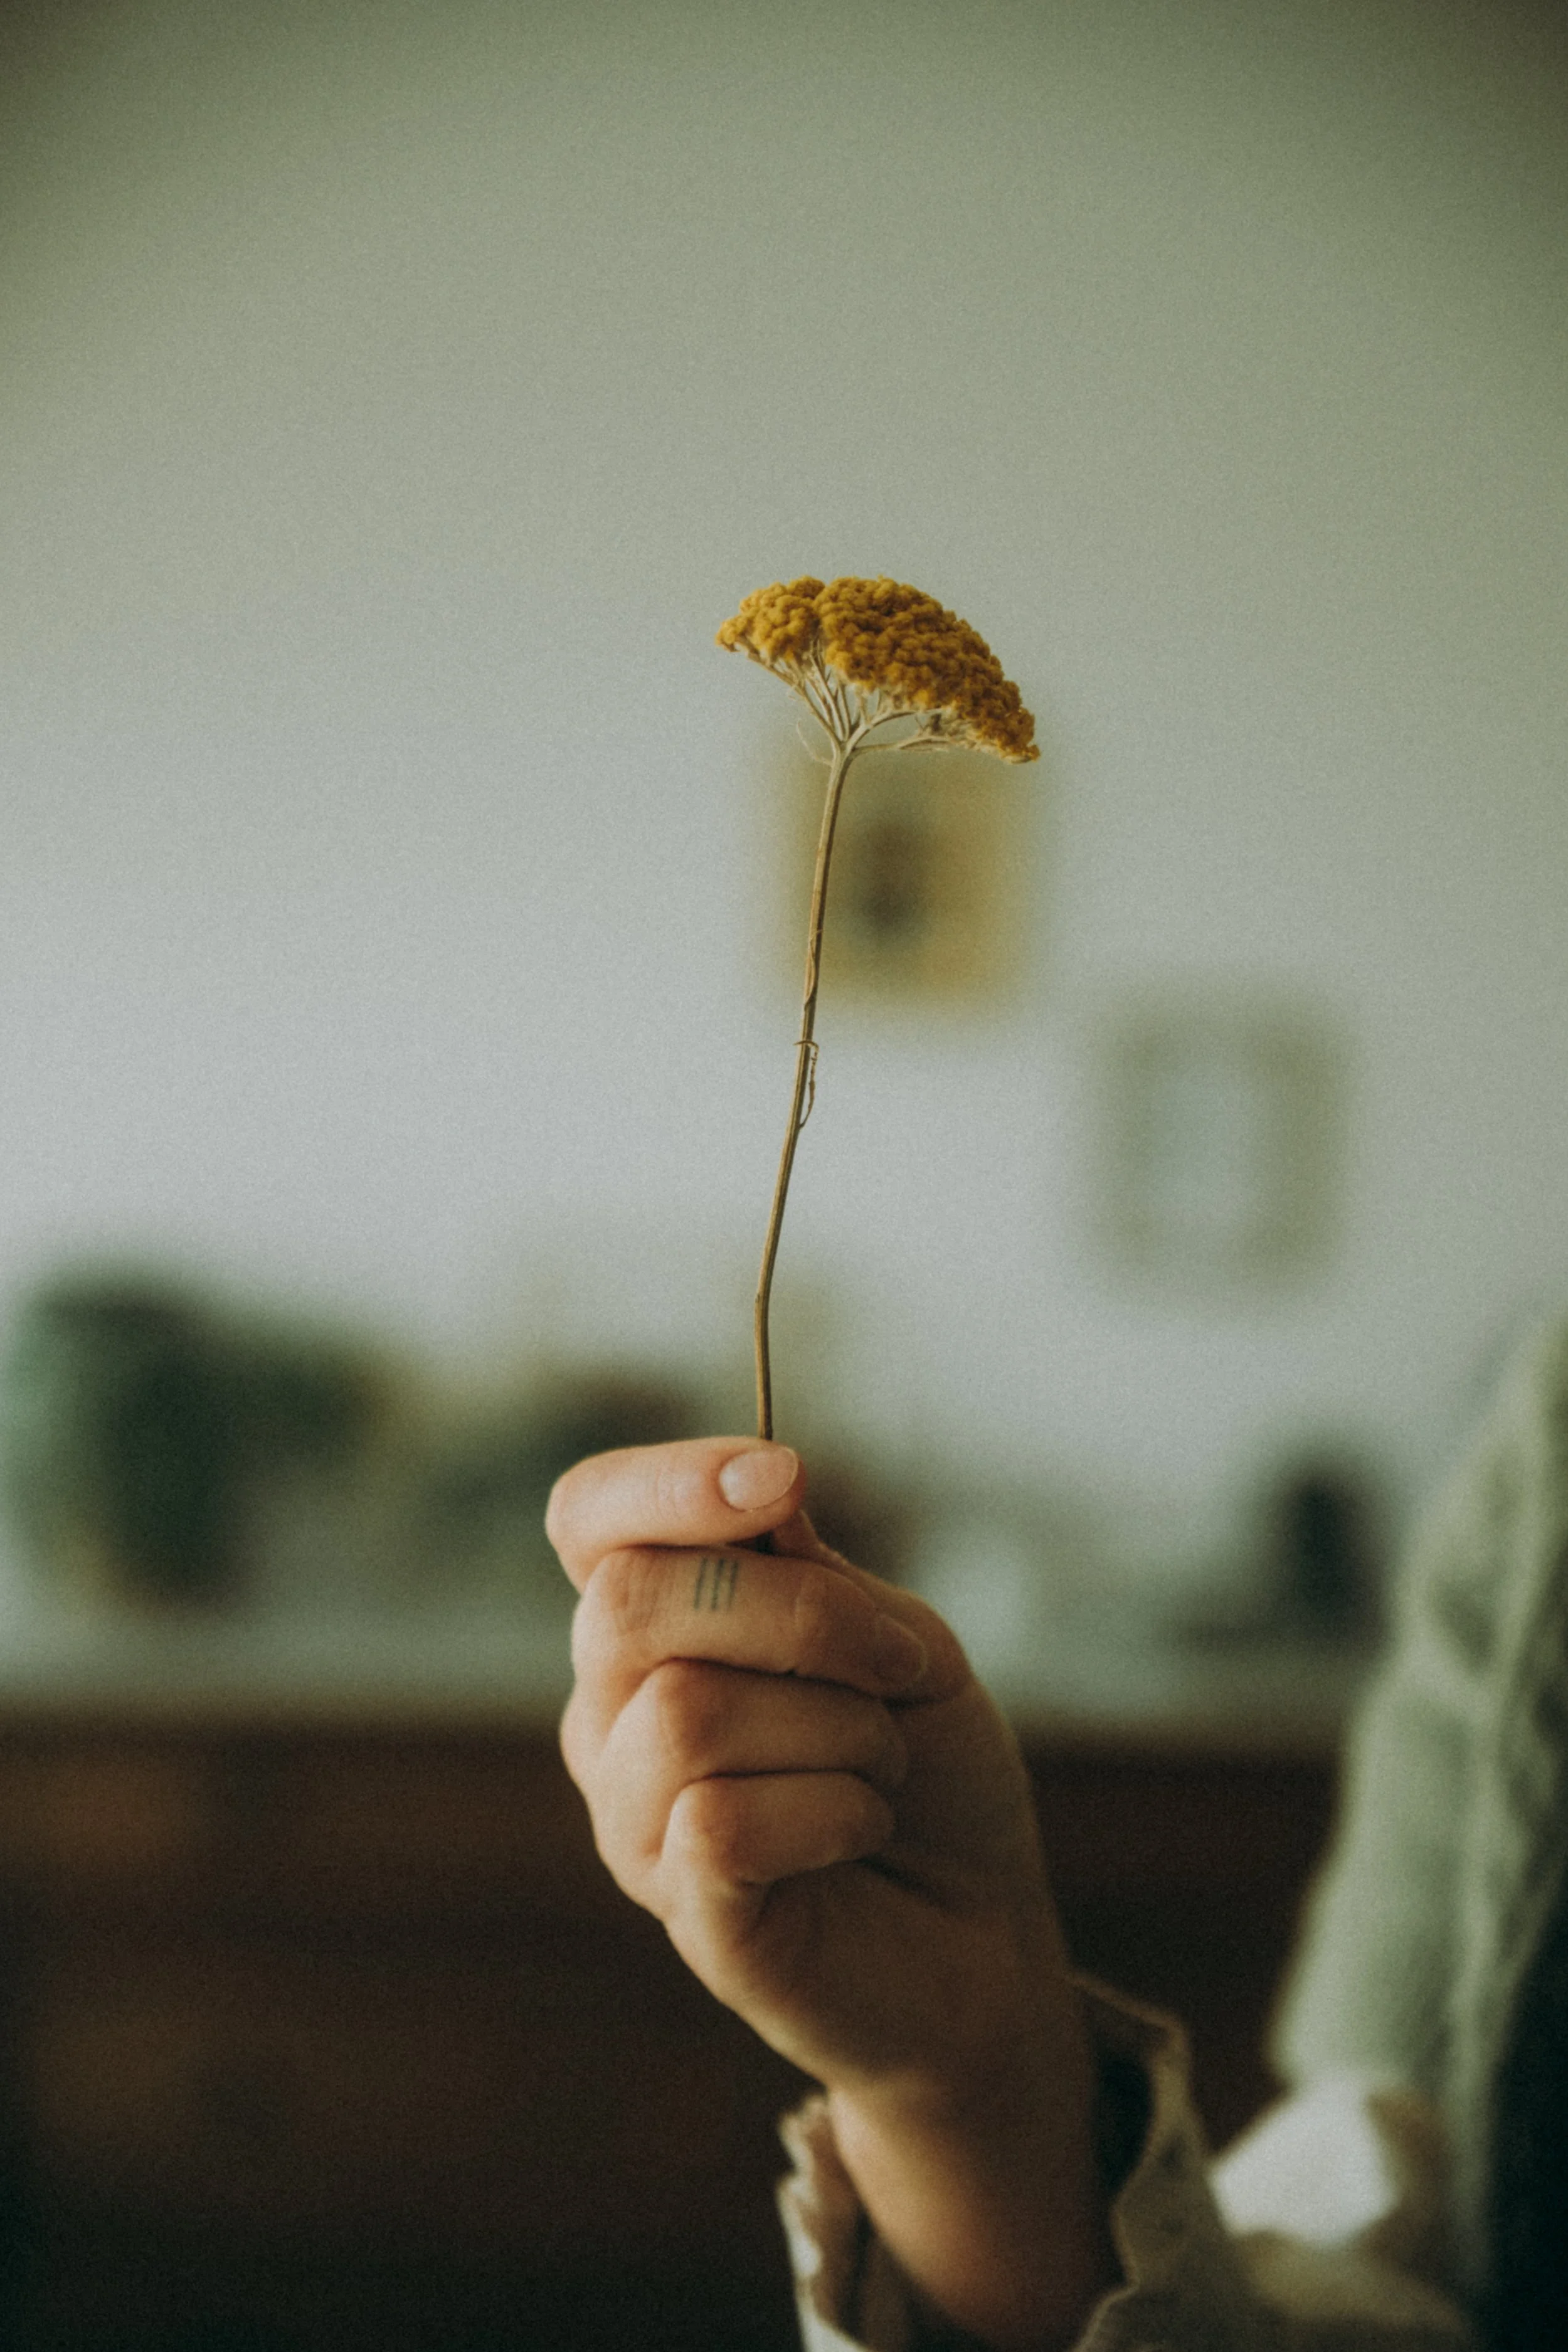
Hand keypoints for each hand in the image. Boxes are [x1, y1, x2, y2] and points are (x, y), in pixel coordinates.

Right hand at [548, 1437, 1116, 2349]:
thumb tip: (767, 1492)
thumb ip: (819, 1574)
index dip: (664, 1483)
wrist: (987, 1936)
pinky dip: (834, 1808)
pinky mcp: (683, 1911)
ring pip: (686, 1712)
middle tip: (895, 1665)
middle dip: (797, 1614)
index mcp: (657, 1628)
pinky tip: (862, 1827)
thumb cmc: (932, 1777)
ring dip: (836, 1725)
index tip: (782, 1479)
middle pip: (630, 1603)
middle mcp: (612, 1716)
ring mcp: (634, 1819)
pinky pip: (722, 1822)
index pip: (588, 1519)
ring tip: (881, 1765)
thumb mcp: (900, 1642)